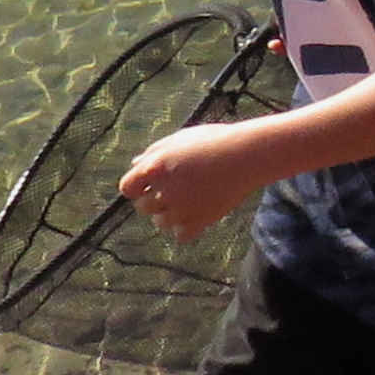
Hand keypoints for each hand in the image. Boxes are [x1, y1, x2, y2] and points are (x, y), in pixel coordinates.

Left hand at [118, 122, 273, 239]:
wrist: (246, 155)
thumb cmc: (213, 141)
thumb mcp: (179, 140)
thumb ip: (154, 153)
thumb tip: (135, 165)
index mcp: (155, 167)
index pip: (127, 188)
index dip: (136, 187)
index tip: (148, 184)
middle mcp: (164, 190)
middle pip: (143, 207)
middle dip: (152, 200)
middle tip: (174, 189)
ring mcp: (182, 208)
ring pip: (160, 223)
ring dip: (168, 214)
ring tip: (187, 199)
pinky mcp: (200, 222)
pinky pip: (180, 235)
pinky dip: (185, 228)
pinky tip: (196, 213)